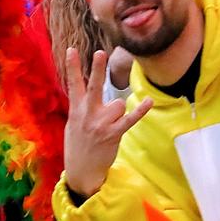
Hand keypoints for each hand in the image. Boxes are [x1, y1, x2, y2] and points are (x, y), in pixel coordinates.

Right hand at [62, 47, 152, 197]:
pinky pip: (129, 120)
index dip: (72, 66)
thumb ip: (81, 106)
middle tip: (100, 53)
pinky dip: (140, 111)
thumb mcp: (73, 123)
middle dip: (96, 70)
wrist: (81, 171)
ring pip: (117, 104)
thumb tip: (88, 91)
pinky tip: (148, 102)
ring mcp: (100, 124)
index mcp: (76, 110)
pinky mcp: (113, 134)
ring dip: (118, 111)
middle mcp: (87, 115)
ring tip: (110, 125)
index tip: (71, 49)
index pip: (73, 84)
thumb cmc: (79, 144)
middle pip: (93, 87)